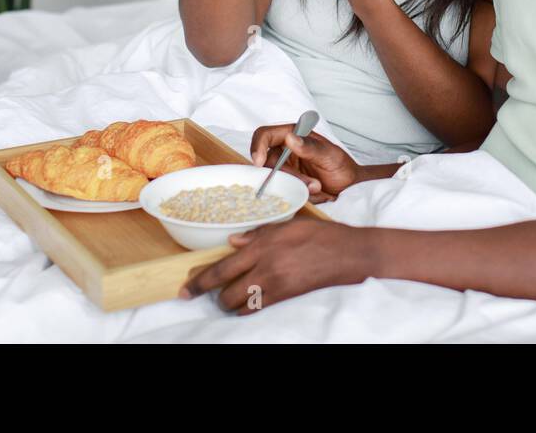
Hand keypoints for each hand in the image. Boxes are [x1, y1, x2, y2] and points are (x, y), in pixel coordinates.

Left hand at [180, 216, 376, 312]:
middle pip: (225, 293)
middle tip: (213, 291)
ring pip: (239, 305)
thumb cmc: (322, 235)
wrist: (350, 255)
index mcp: (263, 245)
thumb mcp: (288, 225)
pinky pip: (256, 309)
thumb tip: (233, 243)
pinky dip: (248, 308)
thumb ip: (258, 233)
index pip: (221, 269)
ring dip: (231, 303)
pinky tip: (250, 300)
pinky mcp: (285, 298)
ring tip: (231, 295)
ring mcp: (275, 286)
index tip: (185, 290)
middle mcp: (265, 268)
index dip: (199, 283)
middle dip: (215, 295)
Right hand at [250, 123, 362, 201]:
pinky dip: (301, 195)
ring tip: (320, 188)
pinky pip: (285, 192)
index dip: (258, 147)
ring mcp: (286, 169)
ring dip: (298, 187)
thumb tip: (290, 138)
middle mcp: (285, 150)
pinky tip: (317, 194)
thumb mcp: (329, 156)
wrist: (349, 188)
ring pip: (277, 180)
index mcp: (293, 135)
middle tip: (313, 184)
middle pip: (270, 163)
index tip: (259, 163)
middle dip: (291, 177)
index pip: (265, 135)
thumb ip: (309, 148)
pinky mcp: (288, 185)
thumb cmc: (342, 167)